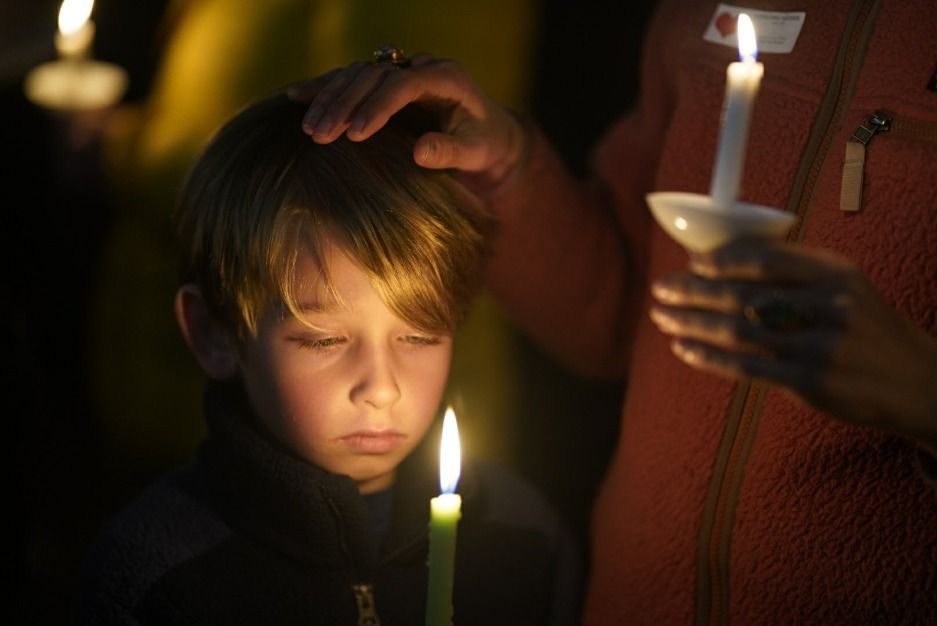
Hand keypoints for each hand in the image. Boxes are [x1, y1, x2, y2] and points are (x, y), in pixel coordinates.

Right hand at [287, 54, 527, 196]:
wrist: (487, 134)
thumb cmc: (485, 144)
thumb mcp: (476, 152)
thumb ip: (451, 152)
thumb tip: (419, 153)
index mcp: (446, 77)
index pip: (404, 84)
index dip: (378, 106)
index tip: (356, 135)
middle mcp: (421, 66)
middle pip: (374, 75)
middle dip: (345, 104)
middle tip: (322, 135)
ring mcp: (401, 70)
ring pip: (357, 73)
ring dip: (330, 98)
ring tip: (310, 129)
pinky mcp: (386, 81)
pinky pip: (350, 78)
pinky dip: (324, 88)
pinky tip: (296, 97)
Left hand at [648, 238, 936, 450]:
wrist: (921, 383)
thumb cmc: (869, 331)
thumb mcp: (847, 289)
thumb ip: (797, 275)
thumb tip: (721, 263)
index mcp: (836, 274)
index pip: (766, 259)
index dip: (721, 259)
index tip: (690, 262)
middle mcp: (829, 305)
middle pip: (743, 293)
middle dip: (693, 291)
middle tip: (660, 290)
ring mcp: (820, 346)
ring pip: (737, 329)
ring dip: (691, 322)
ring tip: (662, 317)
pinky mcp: (811, 383)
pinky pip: (746, 367)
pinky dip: (709, 357)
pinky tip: (683, 349)